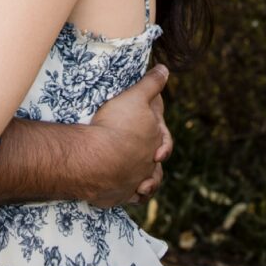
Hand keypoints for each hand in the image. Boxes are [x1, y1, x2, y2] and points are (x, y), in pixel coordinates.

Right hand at [82, 64, 170, 206]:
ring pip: (148, 181)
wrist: (100, 159)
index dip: (162, 133)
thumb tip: (165, 69)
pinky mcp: (121, 193)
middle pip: (157, 161)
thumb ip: (150, 84)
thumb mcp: (134, 98)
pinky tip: (131, 192)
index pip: (164, 137)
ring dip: (148, 179)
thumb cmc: (118, 126)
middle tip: (154, 155)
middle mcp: (150, 163)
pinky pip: (132, 196)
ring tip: (145, 180)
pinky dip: (133, 194)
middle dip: (156, 157)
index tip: (158, 132)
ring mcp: (136, 180)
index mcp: (155, 141)